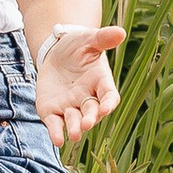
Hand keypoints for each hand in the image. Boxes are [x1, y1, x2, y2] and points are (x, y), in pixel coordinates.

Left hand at [33, 27, 123, 150]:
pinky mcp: (52, 110)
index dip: (109, 103)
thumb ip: (103, 38)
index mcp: (100, 82)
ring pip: (74, 121)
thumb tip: (120, 32)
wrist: (56, 51)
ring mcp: (70, 106)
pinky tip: (57, 140)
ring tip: (74, 135)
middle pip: (92, 112)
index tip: (107, 108)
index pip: (109, 96)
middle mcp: (88, 98)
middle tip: (87, 124)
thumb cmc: (78, 46)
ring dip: (75, 128)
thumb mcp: (89, 39)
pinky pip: (55, 123)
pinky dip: (56, 132)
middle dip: (90, 118)